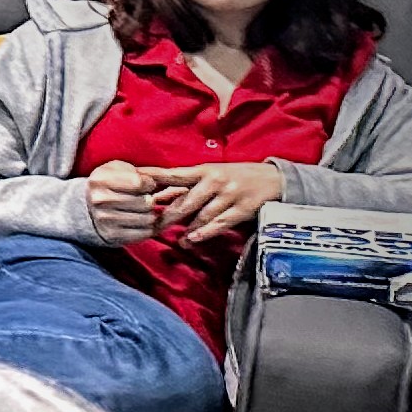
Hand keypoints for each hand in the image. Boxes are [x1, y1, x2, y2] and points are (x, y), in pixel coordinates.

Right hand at [85, 158, 159, 243]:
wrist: (86, 208)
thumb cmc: (110, 184)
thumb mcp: (119, 169)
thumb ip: (143, 171)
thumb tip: (171, 180)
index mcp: (100, 180)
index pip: (140, 183)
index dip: (149, 184)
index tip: (145, 185)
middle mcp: (100, 200)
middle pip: (146, 203)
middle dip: (150, 200)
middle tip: (142, 199)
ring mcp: (104, 220)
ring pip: (148, 219)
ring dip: (150, 214)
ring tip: (140, 210)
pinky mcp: (112, 236)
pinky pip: (145, 233)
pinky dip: (148, 227)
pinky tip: (139, 220)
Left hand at [144, 158, 287, 245]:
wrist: (275, 179)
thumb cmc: (235, 177)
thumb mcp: (209, 176)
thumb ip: (183, 187)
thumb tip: (155, 197)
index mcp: (203, 170)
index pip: (173, 174)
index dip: (154, 178)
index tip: (136, 182)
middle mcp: (215, 180)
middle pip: (185, 201)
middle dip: (167, 216)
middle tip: (151, 227)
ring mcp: (230, 194)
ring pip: (202, 215)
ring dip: (187, 230)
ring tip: (176, 241)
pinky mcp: (243, 208)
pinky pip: (221, 223)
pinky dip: (206, 232)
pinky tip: (193, 239)